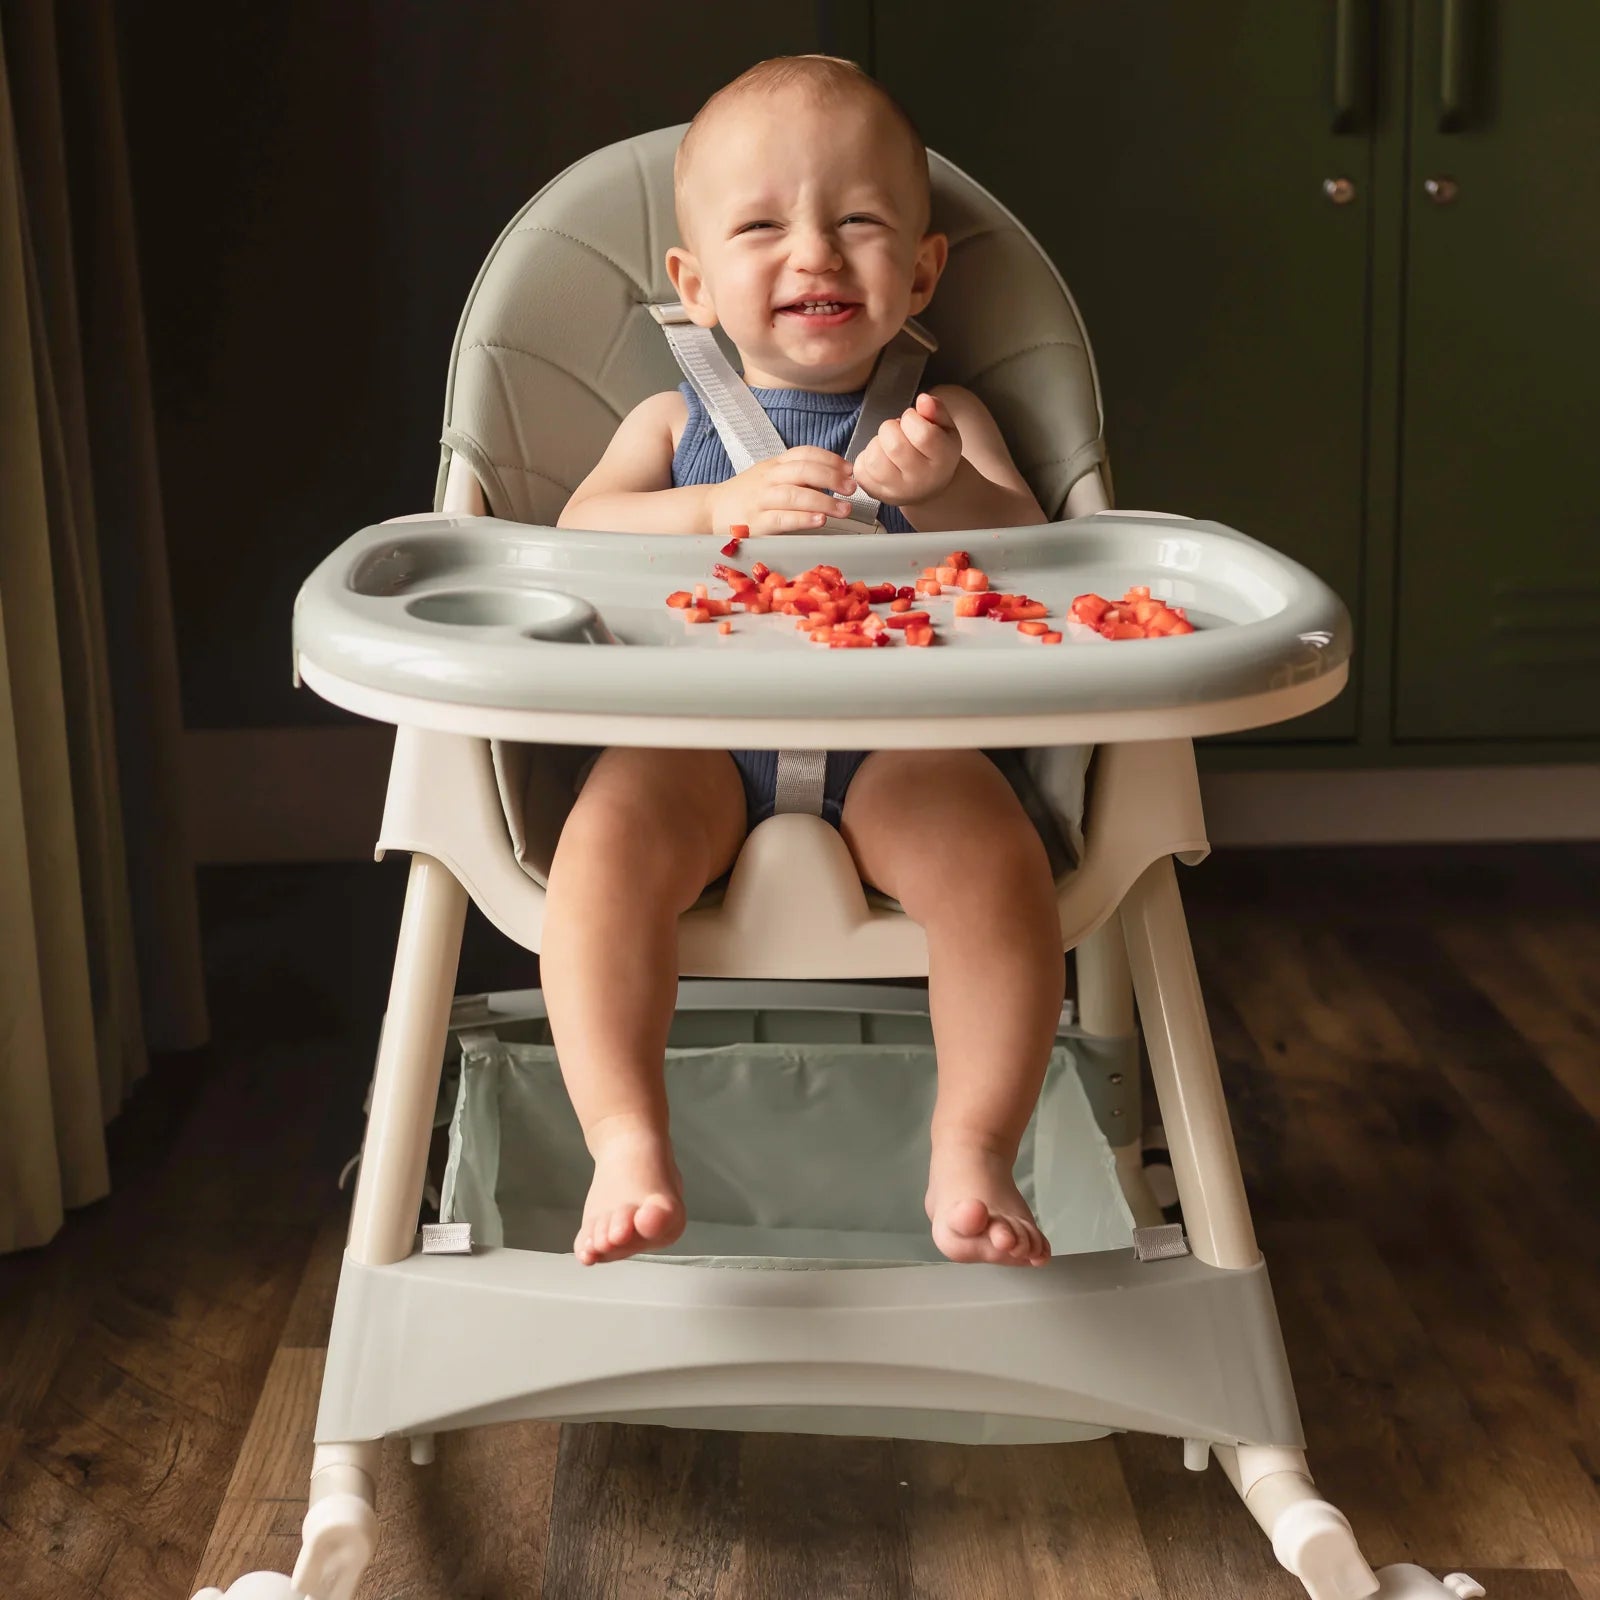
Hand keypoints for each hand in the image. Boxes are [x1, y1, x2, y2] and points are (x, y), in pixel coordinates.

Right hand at [705, 447, 856, 536]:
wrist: (710, 510)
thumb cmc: (745, 496)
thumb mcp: (769, 477)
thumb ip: (797, 476)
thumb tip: (835, 477)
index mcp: (774, 465)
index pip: (805, 453)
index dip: (831, 459)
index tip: (850, 470)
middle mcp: (769, 478)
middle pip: (803, 470)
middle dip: (832, 477)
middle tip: (851, 488)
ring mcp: (761, 500)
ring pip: (795, 493)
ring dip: (824, 500)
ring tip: (843, 508)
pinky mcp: (756, 523)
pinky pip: (782, 518)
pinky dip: (803, 518)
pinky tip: (820, 519)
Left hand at [851, 393, 962, 508]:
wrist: (929, 487)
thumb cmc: (936, 453)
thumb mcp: (945, 428)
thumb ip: (936, 410)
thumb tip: (923, 400)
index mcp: (942, 460)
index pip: (923, 435)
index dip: (911, 418)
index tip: (912, 419)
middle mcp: (921, 479)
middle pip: (894, 445)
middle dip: (891, 428)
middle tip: (899, 432)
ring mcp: (897, 490)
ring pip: (874, 459)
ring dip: (876, 443)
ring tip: (888, 445)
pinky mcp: (877, 494)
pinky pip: (860, 470)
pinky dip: (865, 457)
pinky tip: (880, 457)